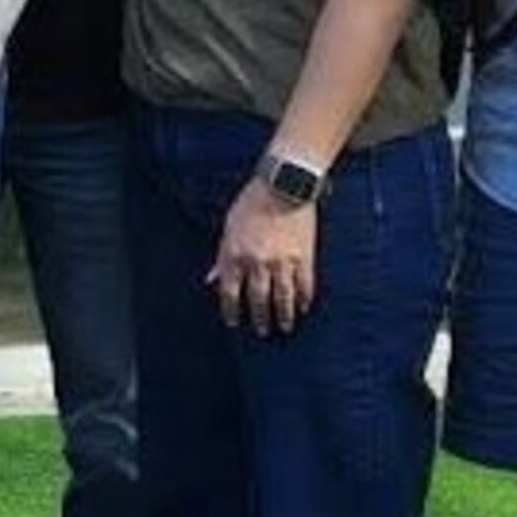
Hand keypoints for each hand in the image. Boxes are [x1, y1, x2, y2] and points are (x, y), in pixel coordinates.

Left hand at [210, 185, 318, 335]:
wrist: (283, 185)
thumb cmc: (251, 203)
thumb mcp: (228, 227)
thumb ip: (220, 257)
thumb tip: (210, 279)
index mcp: (234, 254)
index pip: (229, 292)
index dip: (231, 311)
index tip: (233, 322)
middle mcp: (257, 262)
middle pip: (257, 299)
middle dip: (259, 318)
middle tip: (262, 331)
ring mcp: (282, 261)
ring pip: (283, 298)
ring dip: (283, 316)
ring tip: (284, 327)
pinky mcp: (304, 257)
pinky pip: (306, 285)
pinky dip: (304, 299)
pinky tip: (303, 308)